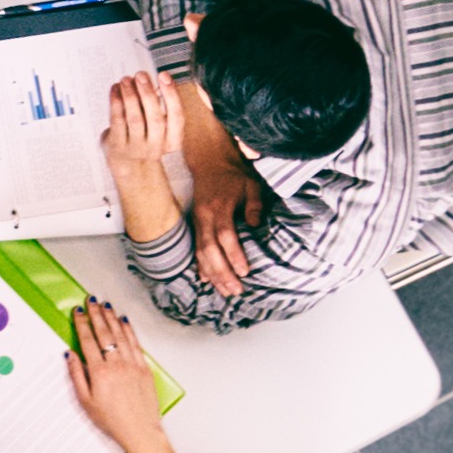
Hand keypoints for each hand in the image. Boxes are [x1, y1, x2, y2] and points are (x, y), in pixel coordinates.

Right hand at [64, 296, 163, 452]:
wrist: (140, 431)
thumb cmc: (112, 420)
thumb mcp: (85, 401)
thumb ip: (76, 375)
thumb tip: (70, 356)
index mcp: (99, 372)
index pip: (88, 340)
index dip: (82, 323)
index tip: (78, 312)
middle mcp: (116, 364)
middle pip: (104, 332)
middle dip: (96, 314)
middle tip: (91, 301)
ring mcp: (132, 365)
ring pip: (120, 335)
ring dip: (112, 318)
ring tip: (106, 306)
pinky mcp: (144, 369)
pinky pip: (135, 344)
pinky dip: (129, 331)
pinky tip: (125, 322)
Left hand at [102, 70, 183, 183]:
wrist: (131, 169)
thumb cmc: (146, 139)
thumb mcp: (159, 127)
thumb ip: (158, 106)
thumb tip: (152, 80)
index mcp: (172, 141)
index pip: (177, 117)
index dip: (172, 95)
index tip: (165, 76)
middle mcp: (156, 147)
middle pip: (155, 119)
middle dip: (148, 94)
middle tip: (142, 75)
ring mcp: (136, 148)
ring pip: (135, 119)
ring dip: (130, 96)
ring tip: (126, 79)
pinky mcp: (117, 146)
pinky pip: (117, 121)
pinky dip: (116, 102)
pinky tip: (115, 89)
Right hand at [192, 164, 266, 295]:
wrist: (209, 161)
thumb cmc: (234, 174)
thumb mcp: (250, 184)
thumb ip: (254, 205)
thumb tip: (257, 226)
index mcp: (219, 206)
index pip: (225, 235)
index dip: (234, 255)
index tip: (245, 271)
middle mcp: (205, 216)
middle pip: (210, 249)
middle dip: (222, 272)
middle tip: (236, 290)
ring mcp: (198, 221)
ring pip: (201, 252)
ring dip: (212, 274)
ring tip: (225, 290)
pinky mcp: (196, 224)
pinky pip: (196, 249)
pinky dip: (200, 266)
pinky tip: (206, 280)